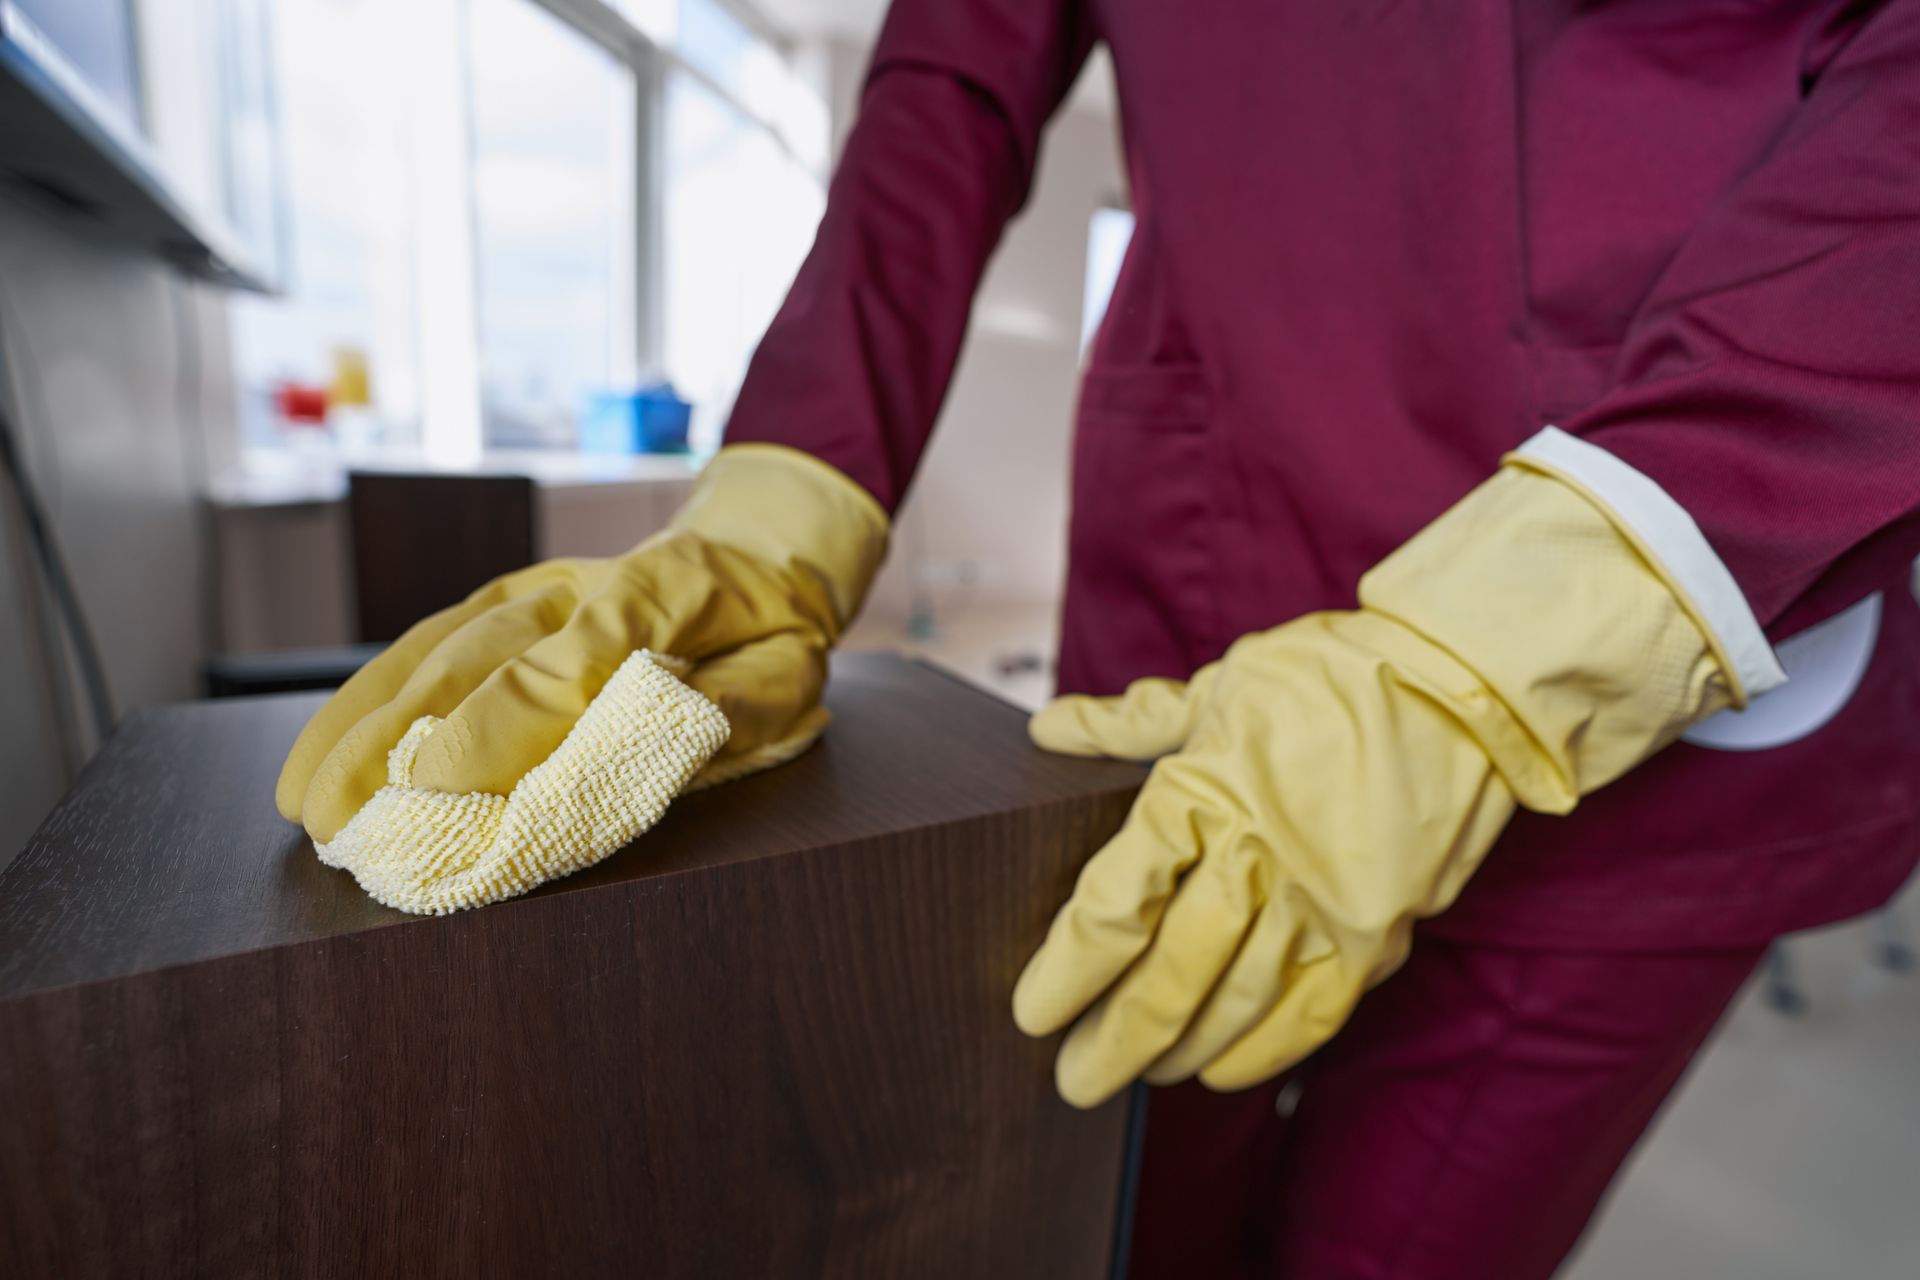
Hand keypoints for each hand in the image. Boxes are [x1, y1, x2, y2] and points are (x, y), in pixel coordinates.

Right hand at [275, 446, 887, 842]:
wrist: (758, 549)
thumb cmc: (771, 634)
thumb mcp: (788, 674)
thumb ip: (736, 707)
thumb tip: (674, 735)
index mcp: (665, 599)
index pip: (570, 665)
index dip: (499, 725)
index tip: (432, 784)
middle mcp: (583, 586)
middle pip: (479, 660)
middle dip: (400, 745)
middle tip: (341, 825)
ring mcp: (536, 589)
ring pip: (437, 652)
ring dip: (363, 728)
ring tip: (304, 803)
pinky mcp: (504, 599)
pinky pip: (428, 643)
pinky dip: (370, 697)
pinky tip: (324, 750)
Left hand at [1014, 460, 1741, 1107]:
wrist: (1468, 685)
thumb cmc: (1333, 674)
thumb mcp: (1221, 684)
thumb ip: (1130, 723)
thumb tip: (1048, 728)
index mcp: (1203, 790)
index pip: (1115, 906)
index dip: (1066, 971)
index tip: (1032, 1011)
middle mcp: (1259, 856)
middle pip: (1167, 974)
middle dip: (1112, 1038)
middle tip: (1072, 1078)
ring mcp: (1323, 902)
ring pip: (1234, 1004)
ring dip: (1175, 1050)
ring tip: (1135, 1074)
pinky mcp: (1377, 932)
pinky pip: (1309, 1014)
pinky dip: (1259, 1051)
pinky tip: (1219, 1070)